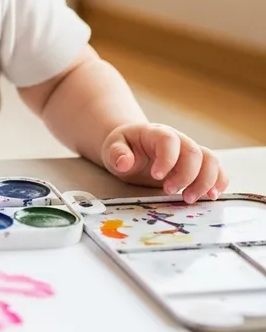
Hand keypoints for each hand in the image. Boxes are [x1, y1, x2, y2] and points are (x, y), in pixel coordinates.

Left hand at [101, 123, 227, 202]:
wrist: (133, 147)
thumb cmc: (124, 148)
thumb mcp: (113, 148)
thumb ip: (117, 154)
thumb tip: (124, 163)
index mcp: (156, 133)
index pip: (168, 140)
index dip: (167, 159)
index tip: (157, 176)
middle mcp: (178, 139)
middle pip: (194, 152)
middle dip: (186, 175)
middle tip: (170, 191)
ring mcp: (190, 151)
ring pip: (210, 160)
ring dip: (205, 182)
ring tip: (190, 199)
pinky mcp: (198, 164)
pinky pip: (217, 169)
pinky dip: (218, 182)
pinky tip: (211, 196)